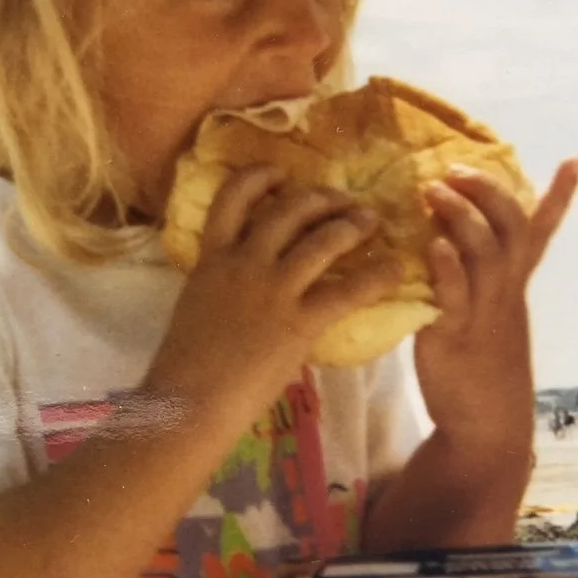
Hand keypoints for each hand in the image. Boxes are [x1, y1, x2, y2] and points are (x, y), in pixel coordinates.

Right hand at [146, 167, 401, 429]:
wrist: (186, 402)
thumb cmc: (183, 366)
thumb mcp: (194, 306)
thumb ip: (219, 283)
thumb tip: (241, 280)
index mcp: (212, 258)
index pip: (232, 197)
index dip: (260, 177)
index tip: (281, 175)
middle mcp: (244, 263)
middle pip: (289, 209)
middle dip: (322, 199)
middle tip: (343, 202)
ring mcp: (273, 290)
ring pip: (322, 239)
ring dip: (352, 225)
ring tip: (371, 222)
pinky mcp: (298, 322)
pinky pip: (348, 291)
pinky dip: (377, 276)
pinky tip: (395, 271)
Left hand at [413, 158, 577, 456]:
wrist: (485, 426)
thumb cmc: (479, 369)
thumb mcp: (485, 316)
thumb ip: (472, 280)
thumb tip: (442, 236)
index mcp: (513, 287)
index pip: (539, 234)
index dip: (558, 198)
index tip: (573, 161)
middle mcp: (504, 294)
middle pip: (511, 230)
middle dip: (488, 192)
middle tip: (456, 168)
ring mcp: (482, 314)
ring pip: (485, 254)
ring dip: (461, 216)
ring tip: (434, 190)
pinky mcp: (452, 338)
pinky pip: (454, 297)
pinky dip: (446, 267)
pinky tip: (433, 244)